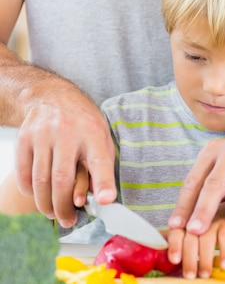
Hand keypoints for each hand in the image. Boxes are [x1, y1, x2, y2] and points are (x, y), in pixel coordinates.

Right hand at [15, 83, 115, 226]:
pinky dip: (31, 192)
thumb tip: (100, 197)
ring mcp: (43, 134)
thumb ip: (102, 163)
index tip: (107, 200)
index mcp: (92, 131)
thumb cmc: (82, 121)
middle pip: (63, 178)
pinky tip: (39, 195)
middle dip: (64, 207)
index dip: (103, 182)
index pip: (99, 160)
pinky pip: (25, 175)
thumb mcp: (100, 135)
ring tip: (53, 214)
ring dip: (46, 205)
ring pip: (41, 181)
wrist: (52, 95)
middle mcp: (67, 131)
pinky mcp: (25, 139)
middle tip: (68, 221)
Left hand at [168, 202, 224, 278]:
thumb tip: (158, 255)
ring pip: (208, 237)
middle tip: (190, 274)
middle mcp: (199, 217)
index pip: (176, 231)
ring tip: (205, 272)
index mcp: (186, 219)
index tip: (174, 259)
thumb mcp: (192, 228)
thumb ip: (178, 239)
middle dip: (189, 256)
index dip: (175, 245)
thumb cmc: (209, 222)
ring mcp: (215, 218)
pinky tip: (224, 263)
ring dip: (206, 257)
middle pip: (191, 235)